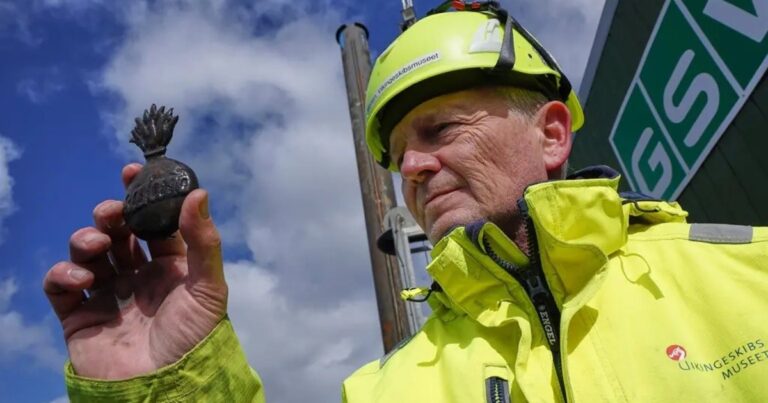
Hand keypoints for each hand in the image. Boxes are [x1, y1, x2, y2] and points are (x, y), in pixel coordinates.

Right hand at [43, 163, 227, 378]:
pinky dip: (64, 273)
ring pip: (88, 252)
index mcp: (170, 266)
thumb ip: (203, 240)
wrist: (164, 387)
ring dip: (87, 239)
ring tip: (97, 244)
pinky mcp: (79, 316)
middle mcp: (138, 276)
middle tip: (112, 212)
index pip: (154, 223)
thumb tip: (198, 192)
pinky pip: (61, 285)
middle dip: (111, 215)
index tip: (134, 172)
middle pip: (118, 232)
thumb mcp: (208, 287)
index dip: (143, 197)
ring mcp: (107, 294)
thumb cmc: (193, 338)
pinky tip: (83, 278)